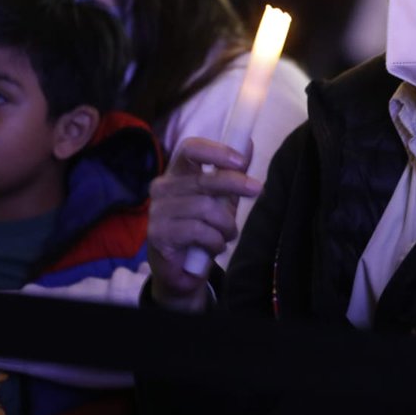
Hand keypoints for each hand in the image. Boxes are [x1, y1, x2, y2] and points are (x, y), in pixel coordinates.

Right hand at [147, 137, 261, 310]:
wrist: (182, 271)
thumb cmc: (203, 228)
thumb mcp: (221, 199)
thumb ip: (231, 173)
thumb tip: (247, 143)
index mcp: (177, 173)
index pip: (190, 148)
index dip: (216, 151)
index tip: (241, 161)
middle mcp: (162, 188)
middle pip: (203, 179)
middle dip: (235, 183)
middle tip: (258, 189)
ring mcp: (158, 211)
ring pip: (205, 208)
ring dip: (226, 224)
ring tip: (228, 234)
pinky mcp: (158, 234)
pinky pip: (198, 231)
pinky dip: (215, 240)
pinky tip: (215, 246)